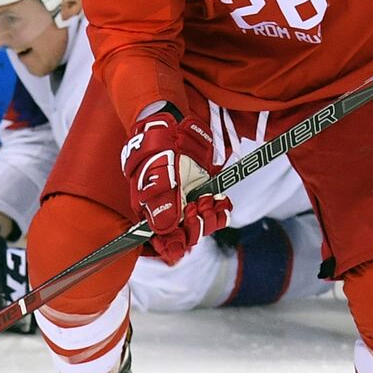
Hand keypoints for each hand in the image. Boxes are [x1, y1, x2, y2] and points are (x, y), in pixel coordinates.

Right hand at [120, 110, 231, 264]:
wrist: (172, 127)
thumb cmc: (157, 149)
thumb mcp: (156, 175)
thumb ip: (160, 204)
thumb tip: (164, 232)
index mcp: (150, 212)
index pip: (159, 242)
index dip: (170, 246)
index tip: (180, 240)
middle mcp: (168, 212)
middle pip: (183, 237)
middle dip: (194, 228)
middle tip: (199, 209)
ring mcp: (186, 204)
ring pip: (200, 226)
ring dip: (208, 220)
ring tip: (212, 203)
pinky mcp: (201, 195)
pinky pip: (213, 212)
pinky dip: (220, 211)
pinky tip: (223, 203)